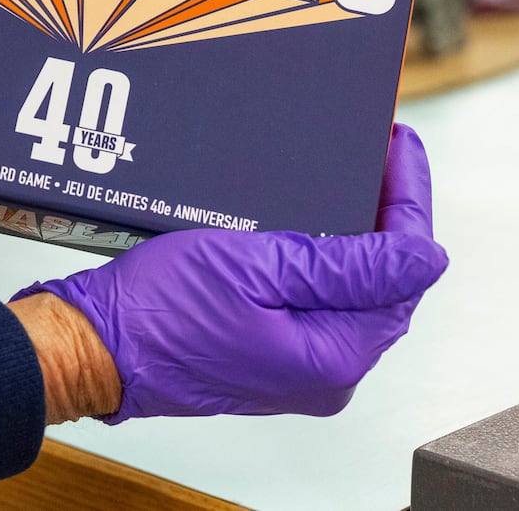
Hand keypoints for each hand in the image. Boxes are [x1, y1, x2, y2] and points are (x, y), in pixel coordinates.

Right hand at [11, 124, 447, 422]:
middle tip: (378, 153)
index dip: (409, 202)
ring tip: (348, 178)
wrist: (94, 346)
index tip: (401, 147)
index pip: (403, 270)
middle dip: (385, 215)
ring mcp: (296, 367)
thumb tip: (424, 257)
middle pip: (382, 284)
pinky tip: (307, 226)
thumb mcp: (255, 266)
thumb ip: (346, 265)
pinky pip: (314, 304)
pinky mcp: (268, 356)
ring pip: (349, 292)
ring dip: (354, 236)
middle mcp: (325, 371)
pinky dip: (319, 261)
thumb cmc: (157, 310)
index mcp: (334, 355)